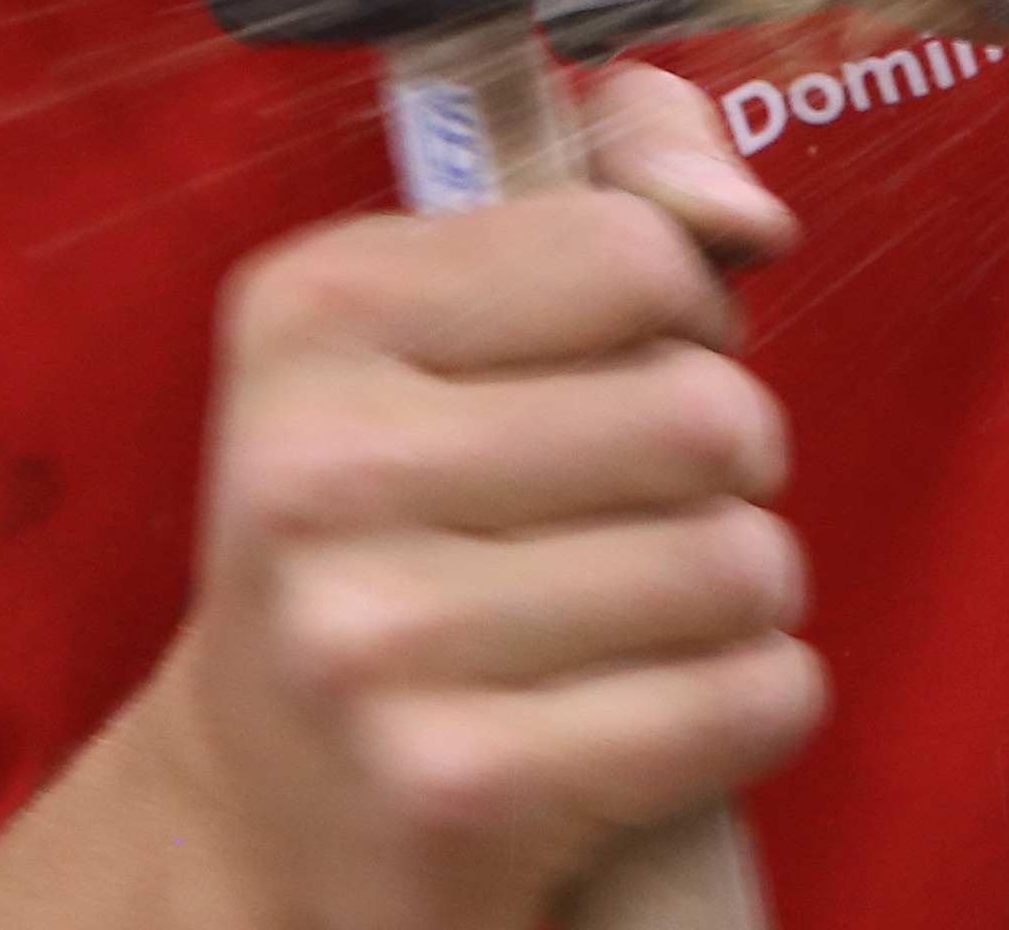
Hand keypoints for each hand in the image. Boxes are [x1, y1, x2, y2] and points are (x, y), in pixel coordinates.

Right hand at [0, 71, 817, 929]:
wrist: (257, 812)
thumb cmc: (395, 535)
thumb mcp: (443, 328)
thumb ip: (619, 196)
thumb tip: (748, 217)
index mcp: (312, 314)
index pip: (633, 253)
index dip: (676, 315)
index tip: (614, 376)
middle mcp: (317, 469)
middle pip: (704, 413)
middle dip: (722, 466)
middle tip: (641, 511)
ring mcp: (376, 641)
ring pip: (740, 562)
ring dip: (739, 596)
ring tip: (644, 617)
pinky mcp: (458, 790)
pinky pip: (747, 699)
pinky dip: (750, 704)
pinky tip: (655, 713)